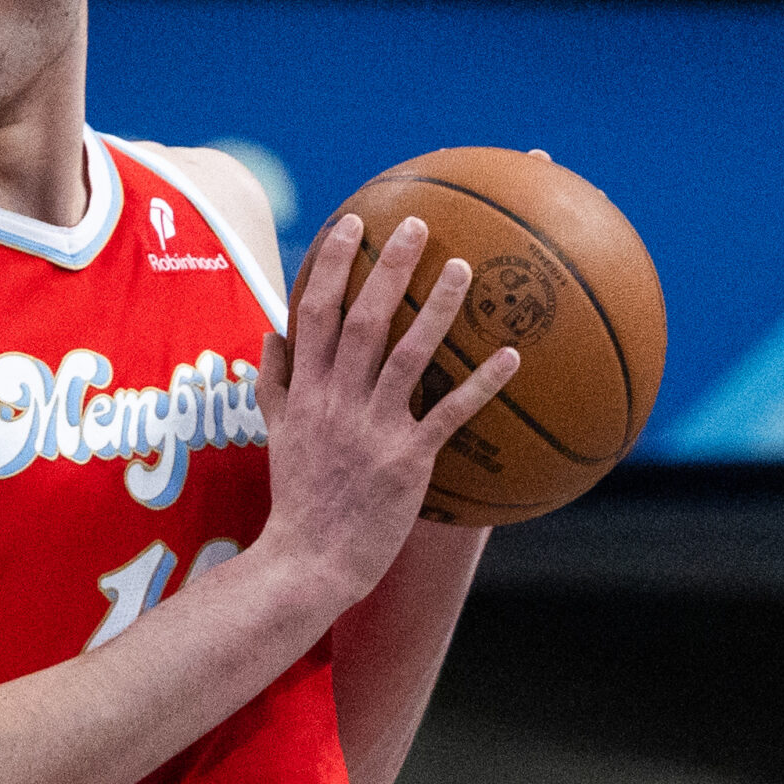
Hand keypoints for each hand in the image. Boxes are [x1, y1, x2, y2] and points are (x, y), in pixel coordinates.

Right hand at [255, 215, 517, 607]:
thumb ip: (273, 382)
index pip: (314, 313)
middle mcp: (336, 400)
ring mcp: (371, 428)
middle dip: (389, 267)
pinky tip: (511, 356)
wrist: (308, 559)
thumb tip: (271, 334)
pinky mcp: (406, 460)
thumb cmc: (297, 498)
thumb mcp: (275, 434)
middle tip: (417, 224)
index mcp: (305, 390)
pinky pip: (448, 413)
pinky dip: (480, 383)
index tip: (352, 225)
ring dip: (437, 308)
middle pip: (363, 320)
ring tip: (465, 268)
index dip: (333, 266)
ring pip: (408, 355)